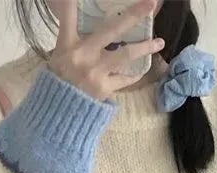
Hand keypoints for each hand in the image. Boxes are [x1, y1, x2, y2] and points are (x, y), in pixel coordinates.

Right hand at [47, 0, 164, 99]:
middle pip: (111, 29)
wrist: (58, 117)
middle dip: (133, 14)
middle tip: (150, 3)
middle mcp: (82, 55)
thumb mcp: (57, 59)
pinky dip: (133, 74)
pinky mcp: (104, 88)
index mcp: (66, 45)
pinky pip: (124, 78)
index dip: (74, 1)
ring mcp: (95, 72)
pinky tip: (142, 69)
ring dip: (145, 47)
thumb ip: (72, 43)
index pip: (70, 15)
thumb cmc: (57, 86)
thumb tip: (90, 29)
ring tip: (160, 42)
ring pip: (125, 54)